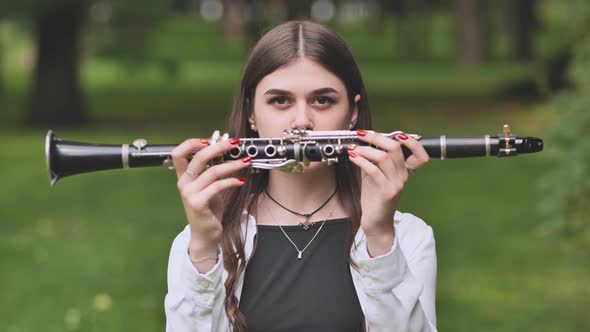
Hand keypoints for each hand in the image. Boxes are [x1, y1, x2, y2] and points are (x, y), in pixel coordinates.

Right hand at [171, 132, 250, 251]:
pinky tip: (241, 181)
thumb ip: (213, 170)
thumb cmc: (209, 209)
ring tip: (245, 161)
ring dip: (232, 164)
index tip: (211, 138)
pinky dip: (231, 181)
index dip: (193, 143)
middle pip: (198, 157)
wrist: (205, 234)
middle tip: (235, 143)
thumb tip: (226, 149)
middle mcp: (183, 183)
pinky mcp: (197, 203)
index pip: (179, 153)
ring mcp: (189, 193)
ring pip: (212, 171)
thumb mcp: (210, 186)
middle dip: (218, 146)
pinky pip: (217, 186)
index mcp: (184, 177)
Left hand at [347, 130, 428, 238]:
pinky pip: (374, 171)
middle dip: (377, 138)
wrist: (377, 222)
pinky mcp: (387, 192)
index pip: (416, 151)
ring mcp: (396, 184)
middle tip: (362, 135)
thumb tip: (364, 143)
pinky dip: (361, 161)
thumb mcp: (374, 176)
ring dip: (365, 149)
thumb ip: (373, 160)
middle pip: (395, 148)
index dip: (408, 140)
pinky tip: (353, 157)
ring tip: (353, 148)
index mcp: (403, 170)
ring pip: (383, 158)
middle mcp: (402, 176)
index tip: (393, 132)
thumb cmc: (375, 199)